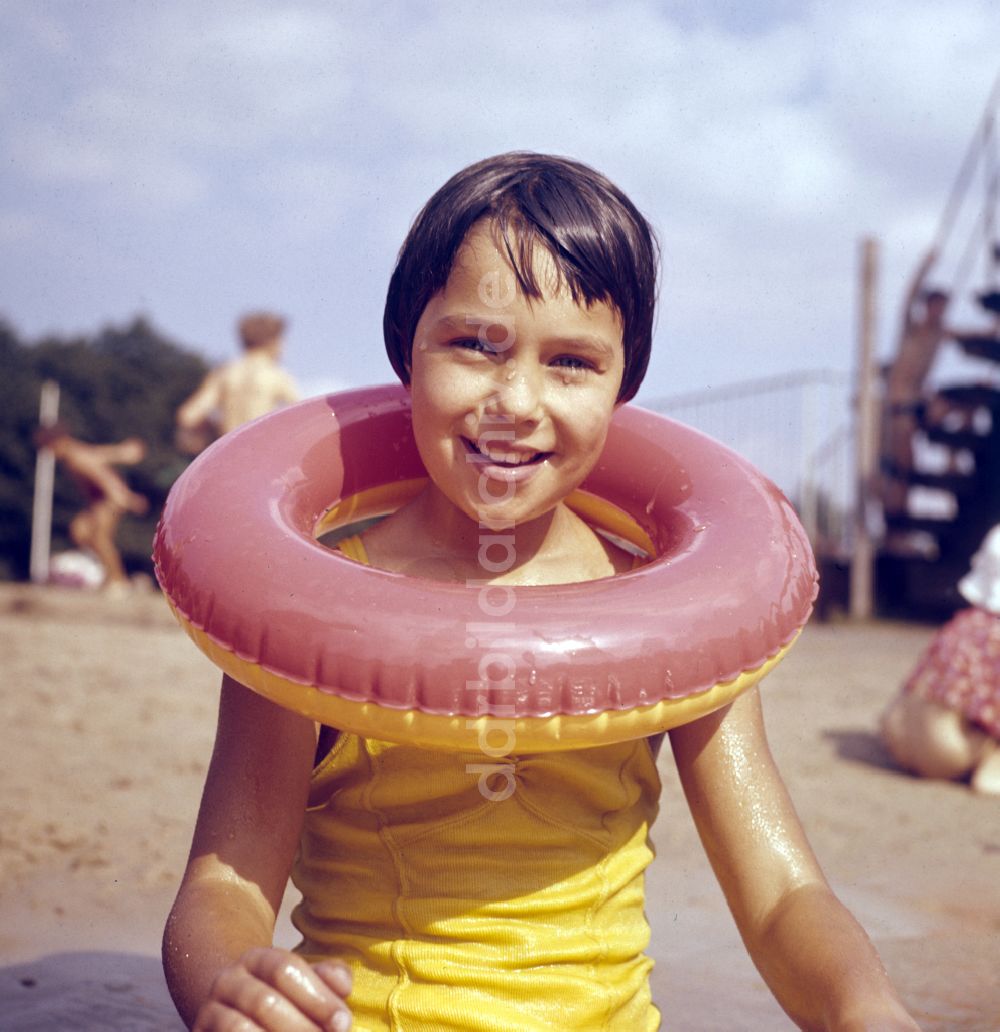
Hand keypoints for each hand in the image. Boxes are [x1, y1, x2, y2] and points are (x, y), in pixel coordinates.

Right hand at [192, 947, 351, 1030]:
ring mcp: (209, 1012)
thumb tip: (343, 987)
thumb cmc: (283, 998)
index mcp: (257, 959)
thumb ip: (328, 978)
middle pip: (265, 1002)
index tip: (342, 1022)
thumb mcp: (305, 981)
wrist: (234, 1013)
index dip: (317, 998)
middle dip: (302, 1028)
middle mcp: (228, 981)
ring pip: (239, 1028)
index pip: (286, 969)